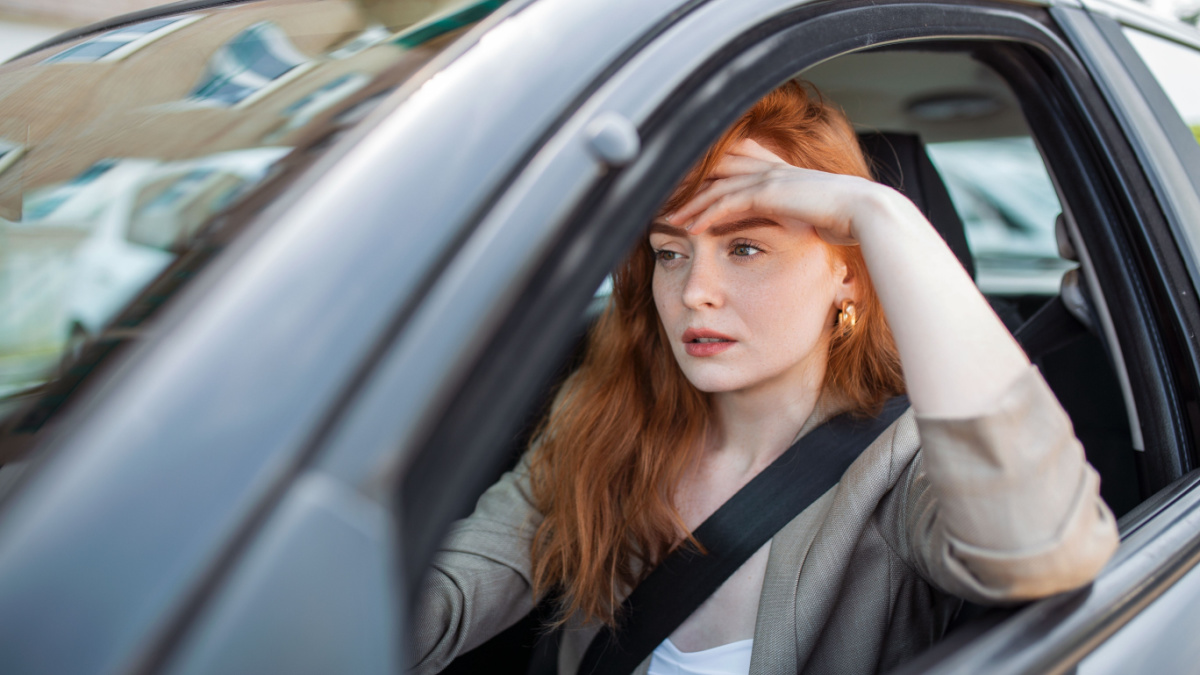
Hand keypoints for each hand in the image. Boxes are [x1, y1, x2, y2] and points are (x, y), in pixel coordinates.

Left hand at [665, 138, 902, 245]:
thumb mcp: (814, 215)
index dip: (706, 181)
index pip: (732, 169)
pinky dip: (706, 214)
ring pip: (716, 187)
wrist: (867, 213)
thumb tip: (794, 229)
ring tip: (667, 218)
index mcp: (779, 172)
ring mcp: (769, 178)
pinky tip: (689, 227)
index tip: (683, 195)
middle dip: (688, 186)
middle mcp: (770, 169)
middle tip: (662, 202)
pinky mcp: (769, 192)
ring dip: (690, 204)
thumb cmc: (847, 219)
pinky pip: (728, 202)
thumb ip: (796, 216)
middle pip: (716, 172)